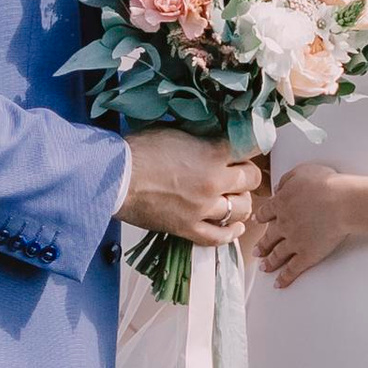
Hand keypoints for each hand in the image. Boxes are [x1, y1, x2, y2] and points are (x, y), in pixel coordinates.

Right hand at [121, 130, 261, 248]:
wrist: (114, 177)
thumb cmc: (139, 149)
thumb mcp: (177, 131)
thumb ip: (203, 136)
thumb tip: (217, 136)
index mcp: (213, 153)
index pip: (252, 148)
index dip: (252, 146)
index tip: (249, 146)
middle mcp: (214, 182)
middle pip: (251, 180)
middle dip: (247, 174)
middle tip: (237, 171)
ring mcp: (202, 209)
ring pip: (241, 209)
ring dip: (240, 201)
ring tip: (233, 197)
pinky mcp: (188, 228)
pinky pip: (218, 237)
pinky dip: (230, 233)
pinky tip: (235, 226)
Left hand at [253, 164, 359, 289]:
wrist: (340, 202)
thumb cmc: (326, 184)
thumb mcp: (302, 172)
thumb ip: (287, 180)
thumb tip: (279, 187)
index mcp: (281, 203)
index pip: (266, 212)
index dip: (261, 217)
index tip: (257, 221)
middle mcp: (283, 224)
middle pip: (269, 236)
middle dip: (262, 245)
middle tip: (257, 251)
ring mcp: (294, 241)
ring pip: (277, 254)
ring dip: (270, 262)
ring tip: (264, 268)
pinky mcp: (307, 255)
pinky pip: (293, 269)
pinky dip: (285, 277)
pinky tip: (279, 283)